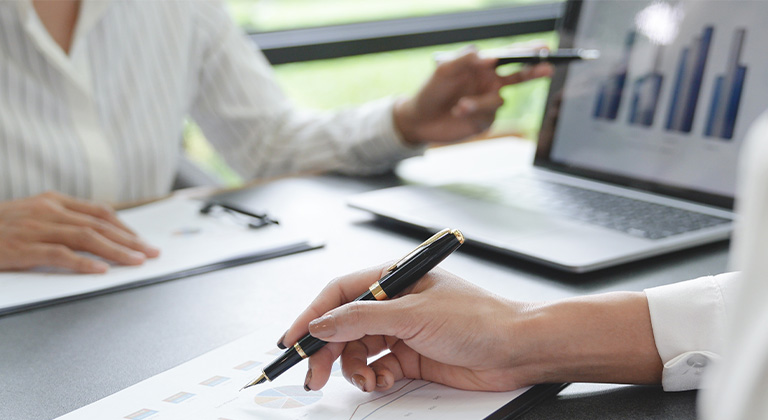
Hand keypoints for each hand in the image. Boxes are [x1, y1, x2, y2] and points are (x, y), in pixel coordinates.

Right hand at [0, 191, 159, 272]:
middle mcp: (49, 211)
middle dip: (130, 240)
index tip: (143, 240)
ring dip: (116, 251)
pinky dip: (83, 263)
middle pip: (100, 224)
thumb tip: (95, 235)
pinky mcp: (23, 248)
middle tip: (151, 253)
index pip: (100, 212)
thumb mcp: (31, 216)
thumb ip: (60, 221)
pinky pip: (60, 255)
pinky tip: (101, 271)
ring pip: (87, 237)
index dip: (125, 227)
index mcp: (53, 202)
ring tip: (136, 262)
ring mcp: (36, 228)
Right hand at [281, 265, 531, 392]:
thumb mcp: (414, 314)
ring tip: (366, 380)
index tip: (292, 340)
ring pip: (358, 350)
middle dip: (327, 350)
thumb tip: (322, 323)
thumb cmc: (478, 318)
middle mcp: (395, 304)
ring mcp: (402, 331)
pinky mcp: (412, 356)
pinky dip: (373, 378)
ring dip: (354, 369)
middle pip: (344, 325)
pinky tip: (382, 381)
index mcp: (393, 279)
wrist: (517, 349)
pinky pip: (377, 367)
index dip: (312, 316)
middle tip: (314, 375)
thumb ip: (363, 319)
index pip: (340, 294)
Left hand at [393, 46, 552, 145]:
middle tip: (548, 68)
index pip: (510, 56)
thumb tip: (490, 56)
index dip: (529, 51)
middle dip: (534, 71)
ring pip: (498, 100)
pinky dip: (472, 112)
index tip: (544, 48)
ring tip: (460, 104)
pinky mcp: (484, 122)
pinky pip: (487, 115)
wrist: (419, 119)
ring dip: (480, 102)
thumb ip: (466, 59)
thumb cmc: (431, 90)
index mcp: (484, 67)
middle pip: (520, 76)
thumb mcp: (445, 69)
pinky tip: (457, 110)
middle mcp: (490, 84)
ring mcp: (489, 104)